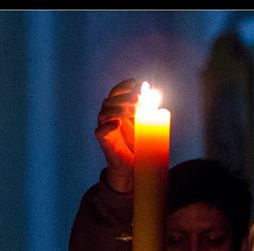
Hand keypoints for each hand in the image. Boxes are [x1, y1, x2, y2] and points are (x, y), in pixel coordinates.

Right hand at [94, 78, 138, 192]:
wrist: (133, 164)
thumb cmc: (138, 142)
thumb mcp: (146, 123)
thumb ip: (148, 110)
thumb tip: (154, 94)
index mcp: (117, 109)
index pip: (115, 92)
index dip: (123, 86)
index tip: (135, 82)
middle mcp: (108, 116)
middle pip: (110, 100)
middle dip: (124, 97)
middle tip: (139, 99)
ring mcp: (105, 128)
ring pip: (104, 113)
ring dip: (118, 109)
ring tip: (133, 112)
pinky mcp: (103, 141)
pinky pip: (99, 131)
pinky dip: (107, 126)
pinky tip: (117, 123)